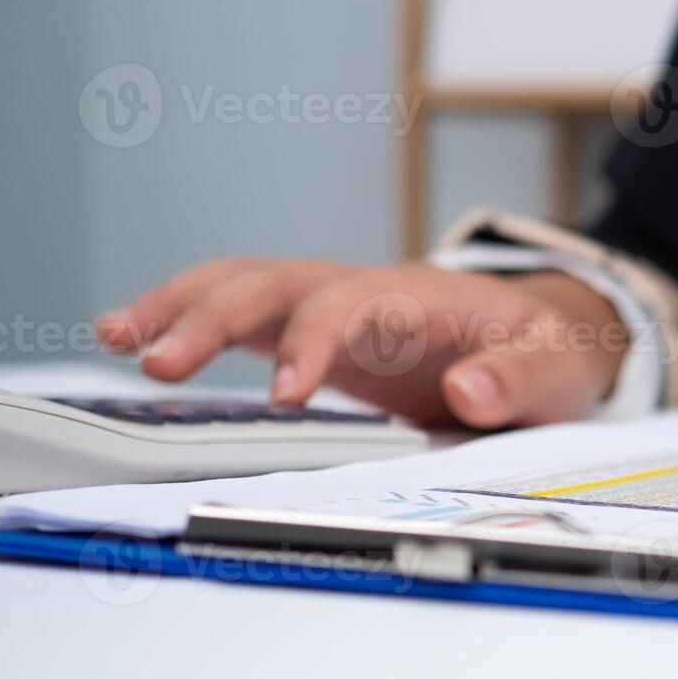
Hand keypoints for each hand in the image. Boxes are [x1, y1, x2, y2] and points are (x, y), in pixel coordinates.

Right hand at [94, 259, 626, 428]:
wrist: (550, 332)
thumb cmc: (551, 347)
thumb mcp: (561, 365)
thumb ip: (521, 378)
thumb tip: (473, 393)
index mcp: (423, 296)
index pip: (354, 305)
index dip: (316, 343)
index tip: (287, 396)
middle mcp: (368, 290)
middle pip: (278, 282)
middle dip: (214, 315)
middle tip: (157, 361)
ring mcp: (339, 305)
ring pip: (248, 286)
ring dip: (182, 305)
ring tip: (116, 335)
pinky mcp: (320, 329)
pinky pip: (248, 315)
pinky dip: (192, 321)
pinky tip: (135, 342)